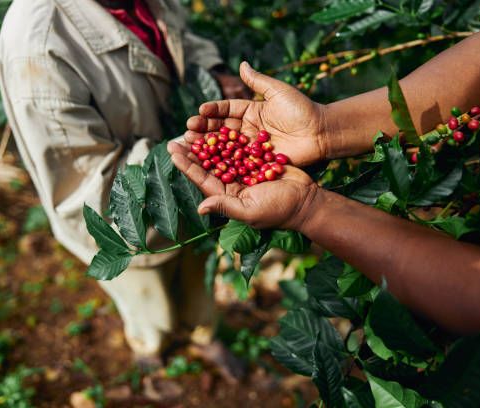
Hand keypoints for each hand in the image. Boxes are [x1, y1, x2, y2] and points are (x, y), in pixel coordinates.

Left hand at [167, 141, 317, 230]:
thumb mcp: (250, 211)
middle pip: (207, 164)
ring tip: (194, 127)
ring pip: (221, 154)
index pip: (201, 178)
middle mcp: (232, 183)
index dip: (186, 165)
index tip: (173, 150)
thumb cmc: (279, 210)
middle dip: (192, 151)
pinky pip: (239, 148)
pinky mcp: (256, 161)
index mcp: (226, 195)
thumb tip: (200, 208)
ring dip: (208, 142)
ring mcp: (244, 172)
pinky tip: (218, 125)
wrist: (306, 200)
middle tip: (178, 135)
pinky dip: (228, 138)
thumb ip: (225, 206)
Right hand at [187, 61, 327, 165]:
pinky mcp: (257, 162)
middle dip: (204, 129)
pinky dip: (223, 162)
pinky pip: (238, 161)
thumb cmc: (302, 109)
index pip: (227, 110)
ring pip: (225, 146)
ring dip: (208, 146)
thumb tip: (242, 64)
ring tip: (191, 144)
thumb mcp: (279, 91)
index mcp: (251, 111)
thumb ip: (258, 81)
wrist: (321, 132)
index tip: (199, 111)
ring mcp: (251, 147)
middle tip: (188, 130)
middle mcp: (248, 129)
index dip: (212, 111)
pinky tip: (208, 162)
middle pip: (221, 129)